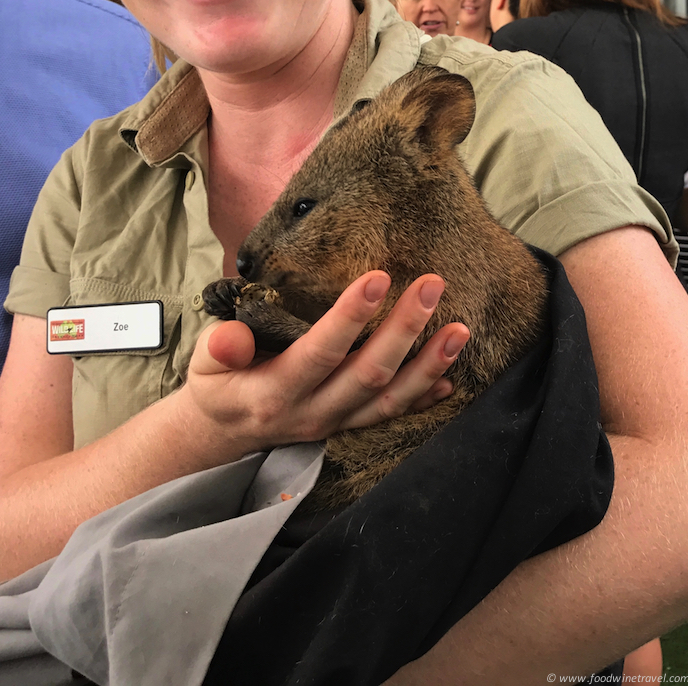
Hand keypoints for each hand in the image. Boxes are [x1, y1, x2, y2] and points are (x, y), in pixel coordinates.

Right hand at [178, 271, 469, 463]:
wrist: (225, 434)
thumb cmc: (219, 385)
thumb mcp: (204, 365)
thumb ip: (219, 347)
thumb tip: (233, 337)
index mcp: (274, 392)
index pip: (319, 353)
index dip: (350, 318)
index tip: (378, 277)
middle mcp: (312, 413)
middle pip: (367, 375)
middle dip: (404, 330)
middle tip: (432, 285)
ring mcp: (335, 424)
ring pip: (389, 400)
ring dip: (428, 365)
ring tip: (460, 329)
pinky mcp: (349, 427)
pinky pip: (392, 417)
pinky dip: (423, 399)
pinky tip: (451, 378)